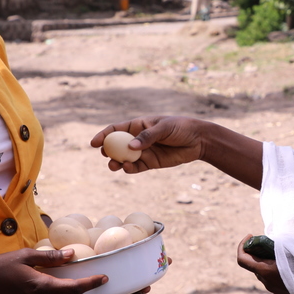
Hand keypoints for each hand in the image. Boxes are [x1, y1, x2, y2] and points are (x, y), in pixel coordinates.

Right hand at [90, 116, 205, 173]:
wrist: (198, 141)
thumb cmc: (181, 127)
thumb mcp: (164, 128)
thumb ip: (148, 136)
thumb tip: (130, 146)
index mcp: (138, 125)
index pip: (116, 129)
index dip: (103, 135)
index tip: (94, 143)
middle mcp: (138, 138)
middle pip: (117, 145)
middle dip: (108, 151)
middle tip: (105, 155)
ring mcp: (143, 152)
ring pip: (124, 158)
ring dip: (117, 162)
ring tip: (114, 165)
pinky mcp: (150, 163)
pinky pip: (136, 167)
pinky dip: (130, 169)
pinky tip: (128, 168)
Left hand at [236, 234, 293, 293]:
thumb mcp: (292, 250)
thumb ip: (278, 245)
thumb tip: (272, 237)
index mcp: (266, 270)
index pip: (242, 259)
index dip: (242, 245)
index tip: (251, 236)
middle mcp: (267, 282)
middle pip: (255, 265)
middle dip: (259, 253)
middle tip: (272, 242)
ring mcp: (275, 291)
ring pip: (266, 274)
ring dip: (270, 263)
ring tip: (285, 255)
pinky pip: (275, 281)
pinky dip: (278, 272)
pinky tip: (293, 268)